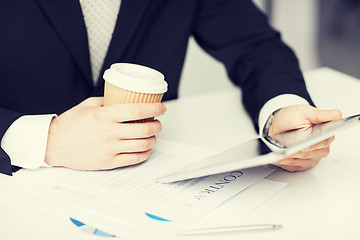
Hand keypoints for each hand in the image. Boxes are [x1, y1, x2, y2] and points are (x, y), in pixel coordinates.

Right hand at [44, 97, 165, 169]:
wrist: (54, 145)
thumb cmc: (71, 124)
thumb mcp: (88, 106)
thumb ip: (108, 101)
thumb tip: (126, 99)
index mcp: (104, 115)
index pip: (137, 111)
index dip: (154, 109)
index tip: (162, 107)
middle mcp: (109, 132)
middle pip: (144, 129)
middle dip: (157, 125)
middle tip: (158, 123)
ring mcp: (109, 149)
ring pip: (142, 145)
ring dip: (153, 139)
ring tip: (152, 135)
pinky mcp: (108, 162)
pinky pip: (134, 159)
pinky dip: (144, 153)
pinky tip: (144, 149)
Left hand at [268, 105, 341, 171]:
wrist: (280, 124)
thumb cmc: (293, 117)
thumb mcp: (306, 112)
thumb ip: (321, 115)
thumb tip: (337, 114)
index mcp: (326, 135)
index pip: (320, 143)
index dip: (310, 144)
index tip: (303, 145)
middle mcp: (321, 148)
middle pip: (309, 153)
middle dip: (297, 149)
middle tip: (287, 146)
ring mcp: (312, 158)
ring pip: (301, 161)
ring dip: (290, 156)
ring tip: (280, 151)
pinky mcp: (302, 165)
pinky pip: (294, 166)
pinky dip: (285, 162)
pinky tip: (279, 156)